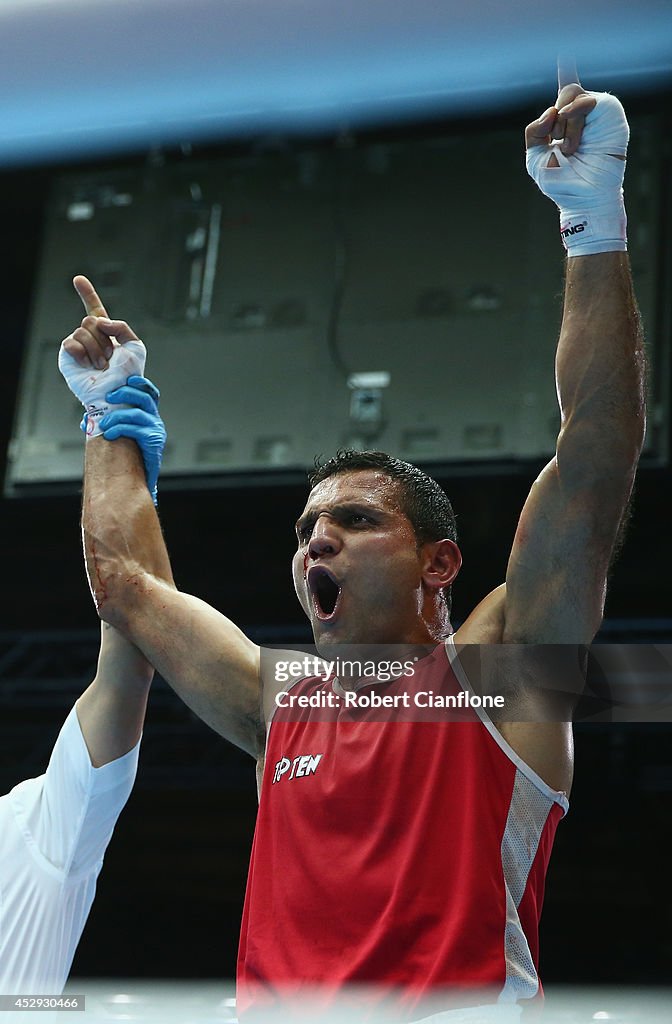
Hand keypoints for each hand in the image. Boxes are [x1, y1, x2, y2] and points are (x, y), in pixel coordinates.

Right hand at [59, 277, 145, 434]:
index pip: (95, 310)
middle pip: (90, 320)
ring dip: (96, 350)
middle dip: (103, 339)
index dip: (87, 294)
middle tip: (109, 359)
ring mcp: (77, 347)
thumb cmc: (127, 375)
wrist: (117, 393)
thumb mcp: (135, 345)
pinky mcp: (67, 356)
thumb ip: (121, 326)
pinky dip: (83, 354)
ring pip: (82, 331)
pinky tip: (88, 367)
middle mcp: (90, 338)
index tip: (78, 279)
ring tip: (101, 366)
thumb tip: (99, 321)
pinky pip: (71, 342)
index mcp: (106, 334)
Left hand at [80, 376, 166, 504]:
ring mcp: (156, 431)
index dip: (141, 383)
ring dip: (117, 415)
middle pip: (144, 397)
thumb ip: (106, 423)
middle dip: (124, 393)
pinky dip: (120, 429)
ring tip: (104, 424)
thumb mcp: (118, 435)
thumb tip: (85, 418)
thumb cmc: (128, 456)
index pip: (149, 392)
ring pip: (137, 413)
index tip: (127, 379)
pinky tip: (109, 434)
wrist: (138, 481)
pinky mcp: (154, 443)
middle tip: (109, 397)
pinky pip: (136, 430)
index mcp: (148, 414)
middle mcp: (155, 420)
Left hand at [525, 64, 628, 255]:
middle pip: (565, 91)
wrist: (582, 195)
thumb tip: (552, 110)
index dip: (567, 69)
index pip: (567, 91)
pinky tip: (574, 142)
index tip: (564, 52)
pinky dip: (573, 121)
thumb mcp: (534, 156)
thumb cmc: (560, 180)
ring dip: (564, 126)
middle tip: (559, 143)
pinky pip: (584, 102)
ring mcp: (598, 112)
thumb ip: (534, 130)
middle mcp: (584, 114)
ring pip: (571, 97)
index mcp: (567, 122)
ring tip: (570, 149)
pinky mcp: (610, 113)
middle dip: (555, 119)